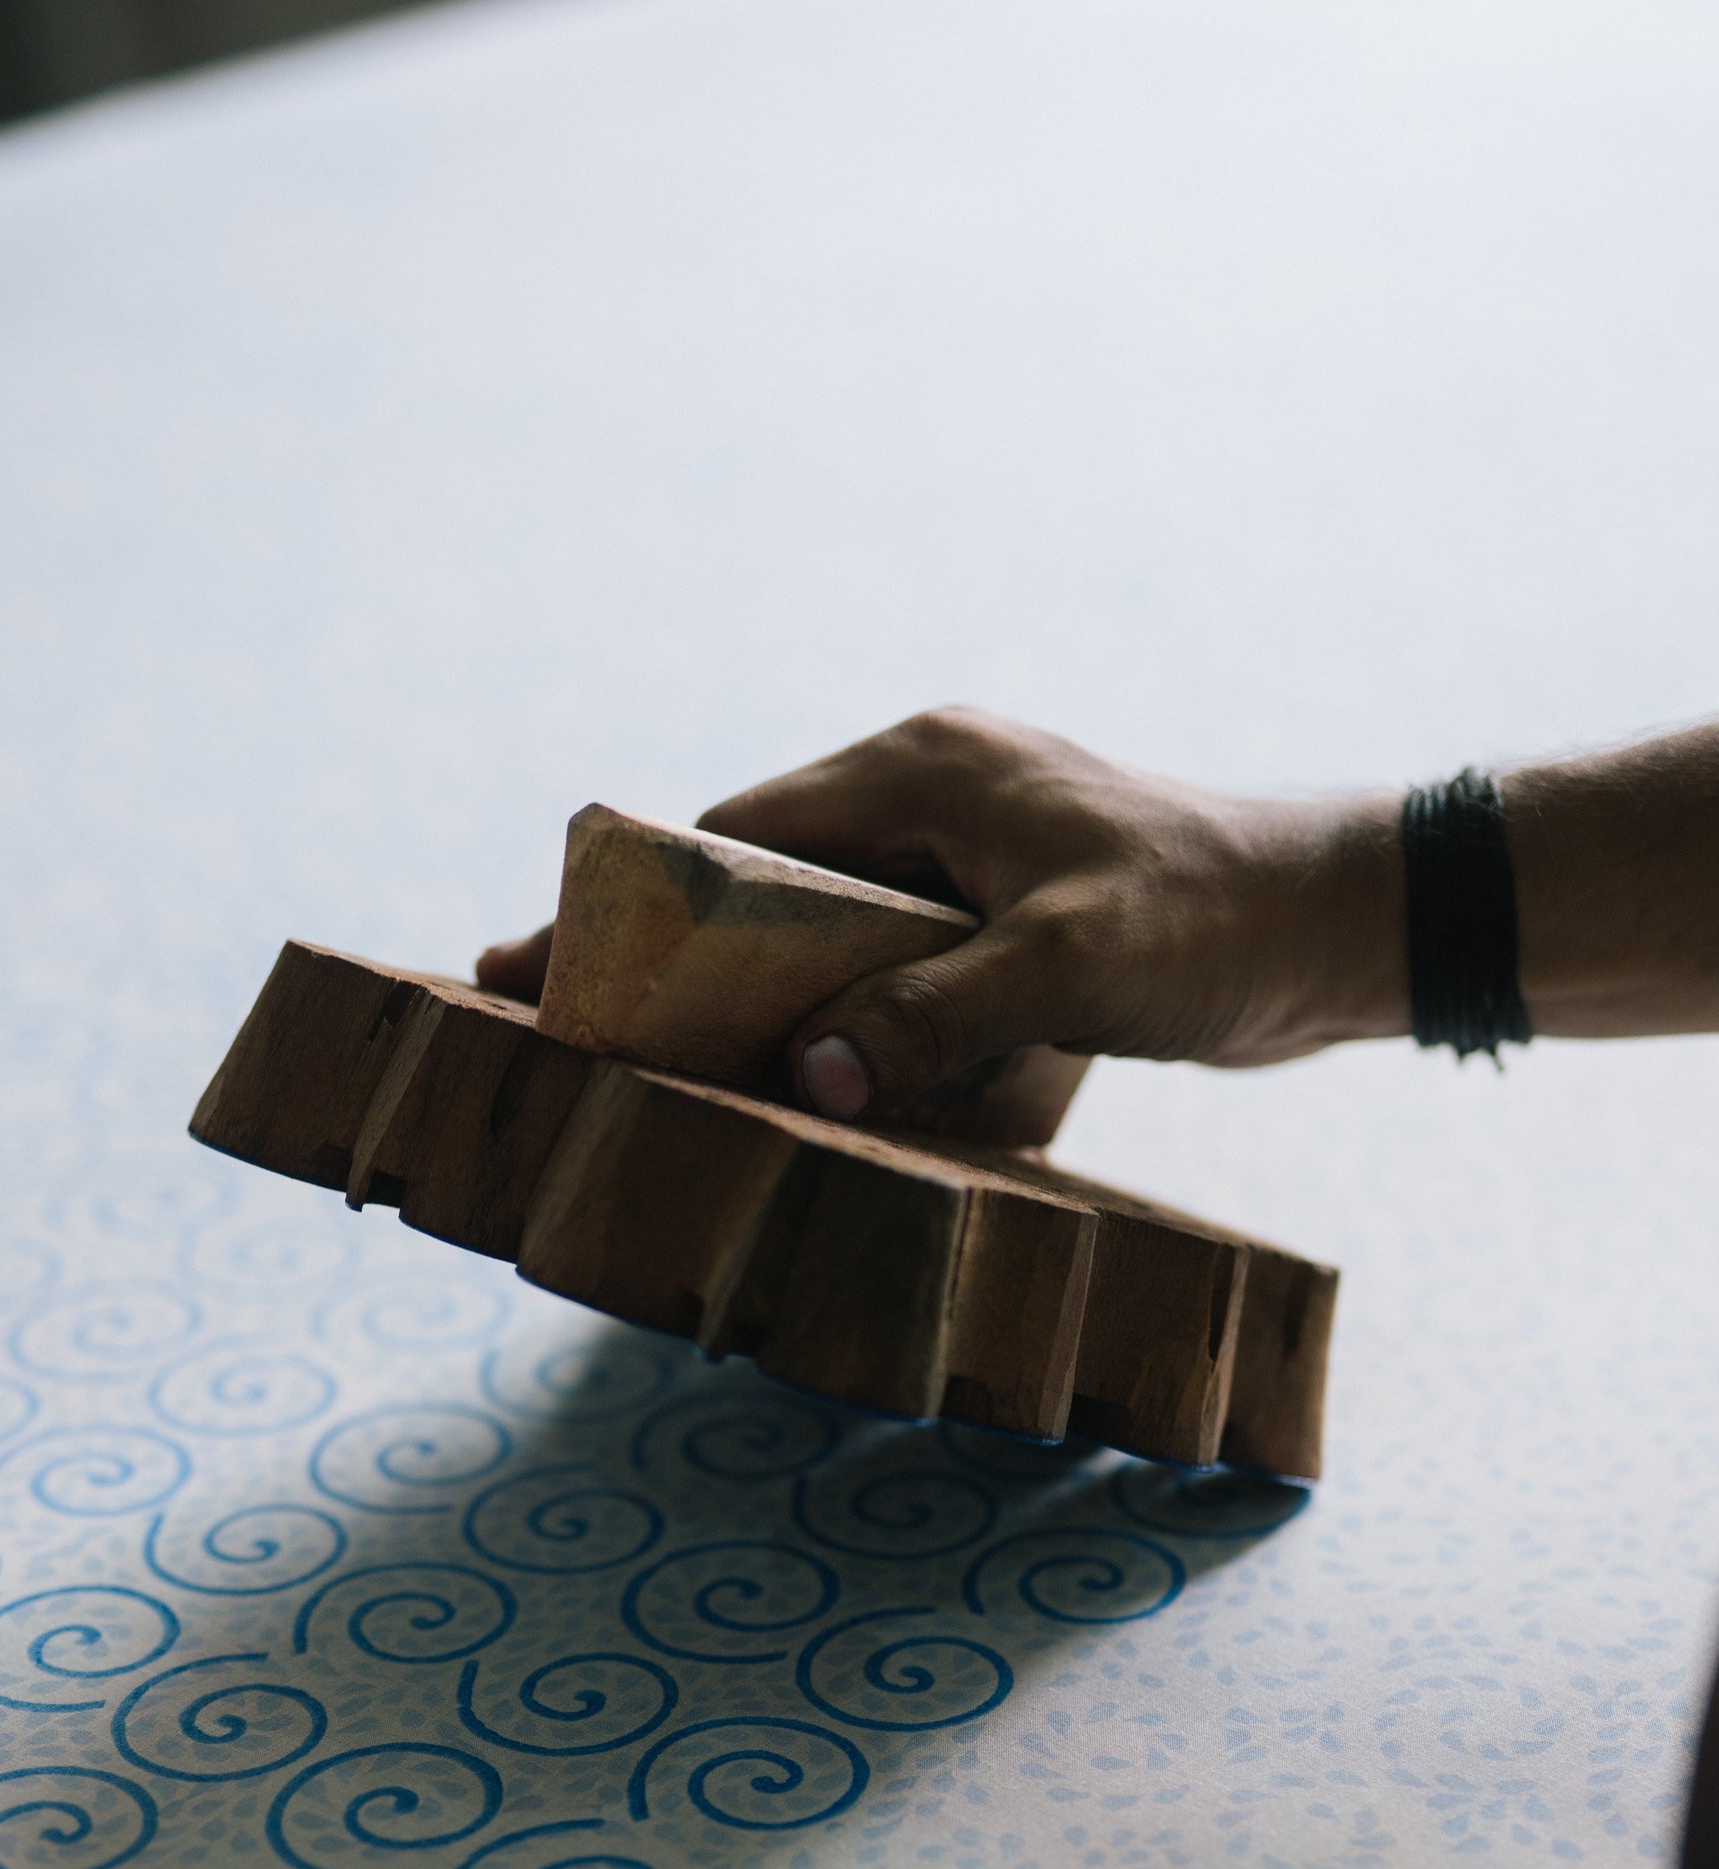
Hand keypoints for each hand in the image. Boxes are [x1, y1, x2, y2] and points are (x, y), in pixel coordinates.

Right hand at [479, 707, 1407, 1133]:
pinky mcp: (1002, 916)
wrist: (1335, 927)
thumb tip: (811, 1079)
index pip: (734, 837)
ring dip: (759, 1001)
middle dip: (673, 963)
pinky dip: (843, 1020)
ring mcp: (965, 856)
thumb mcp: (1063, 971)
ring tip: (661, 1075)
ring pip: (821, 933)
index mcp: (921, 772)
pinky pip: (888, 967)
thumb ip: (931, 1016)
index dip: (634, 909)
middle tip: (569, 1033)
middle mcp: (928, 797)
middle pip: (760, 886)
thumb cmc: (1209, 925)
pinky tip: (799, 1085)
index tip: (542, 969)